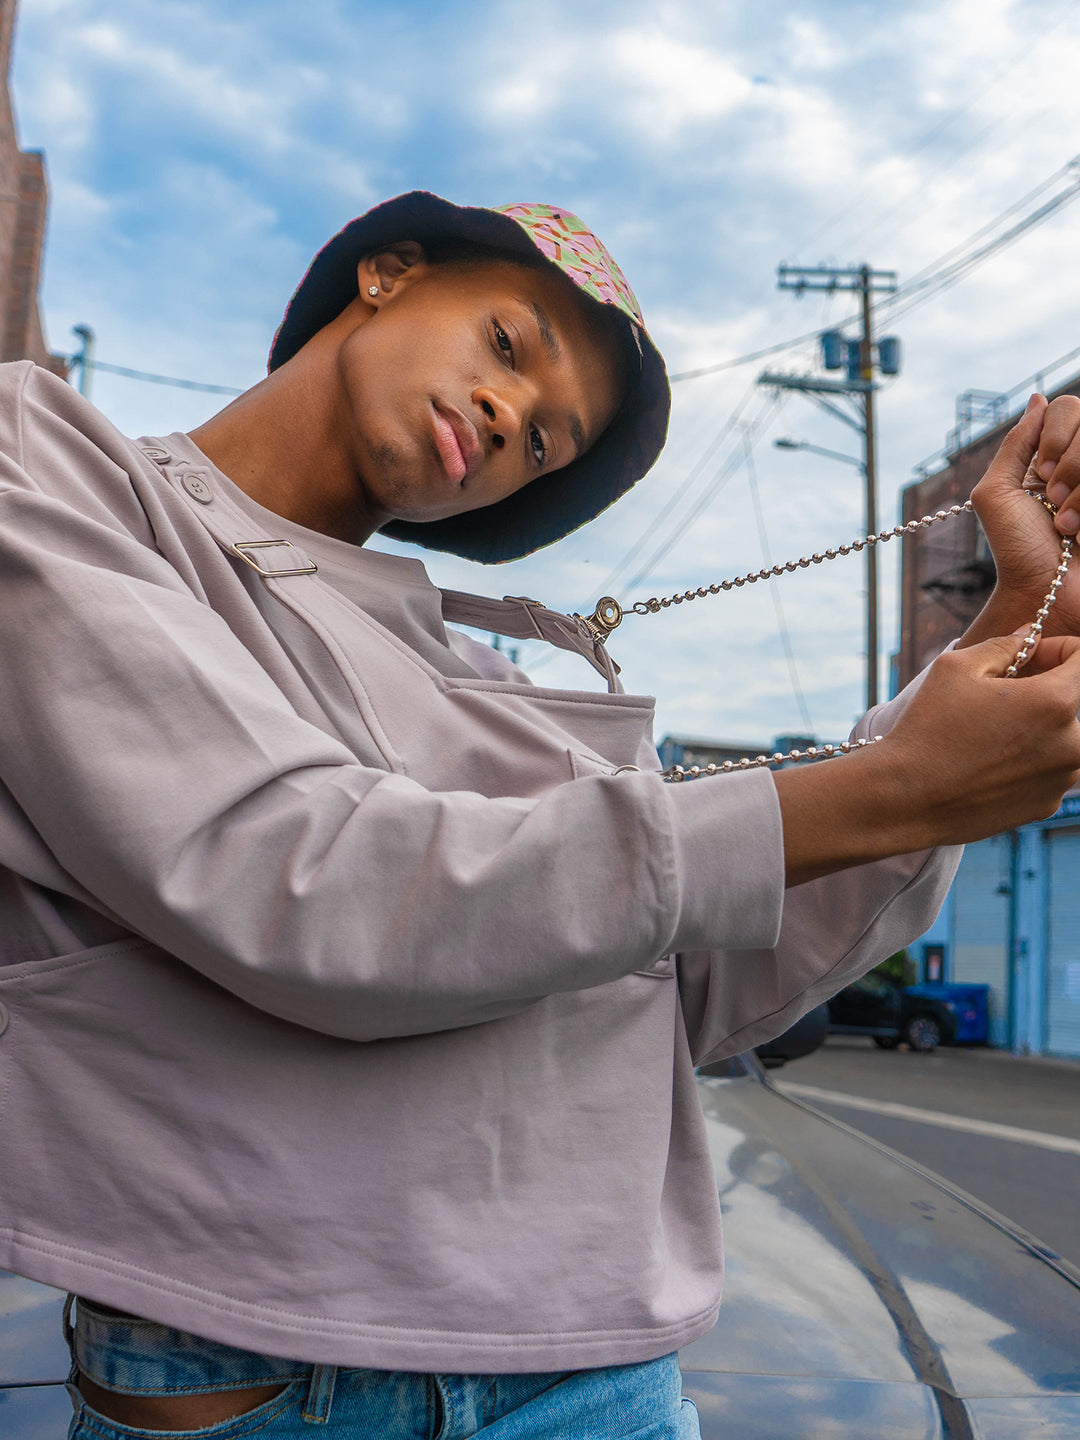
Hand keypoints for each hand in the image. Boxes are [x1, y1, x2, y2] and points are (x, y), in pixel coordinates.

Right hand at [775, 631, 1079, 883]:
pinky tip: (989, 760)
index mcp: (1056, 703)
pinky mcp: (1047, 805)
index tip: (1029, 657)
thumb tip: (1028, 638)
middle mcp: (1072, 745)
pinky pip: (1051, 769)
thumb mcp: (956, 668)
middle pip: (1075, 701)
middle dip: (1048, 688)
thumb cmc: (927, 728)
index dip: (1057, 650)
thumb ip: (1004, 645)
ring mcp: (1062, 780)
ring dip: (1040, 724)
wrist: (906, 799)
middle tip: (1006, 692)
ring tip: (993, 728)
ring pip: (1065, 736)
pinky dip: (1031, 758)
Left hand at [962, 394, 1079, 644]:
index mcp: (1051, 454)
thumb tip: (1037, 399)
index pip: (1068, 407)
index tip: (1040, 471)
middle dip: (1070, 465)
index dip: (1057, 435)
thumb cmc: (1016, 549)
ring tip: (1068, 525)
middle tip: (1052, 500)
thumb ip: (1015, 444)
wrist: (1046, 592)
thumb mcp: (997, 492)